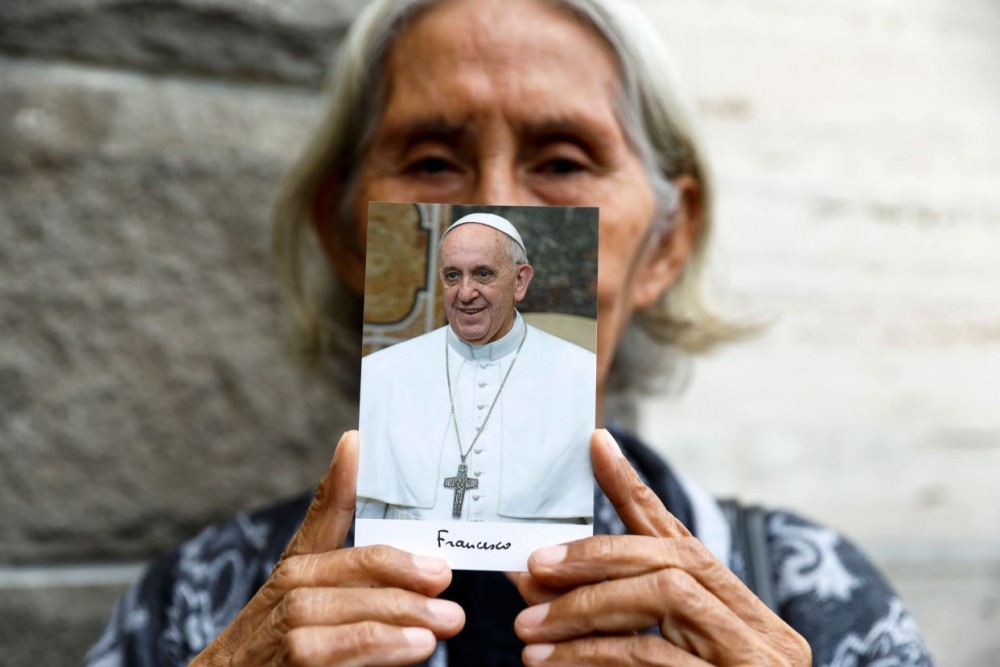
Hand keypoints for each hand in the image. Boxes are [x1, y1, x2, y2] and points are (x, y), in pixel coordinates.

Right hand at [191, 431, 463, 665]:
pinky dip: (373, 644)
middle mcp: (271, 604)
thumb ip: (370, 599)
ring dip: (392, 609)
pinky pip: (321, 649)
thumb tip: (427, 580)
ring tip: (445, 618)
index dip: (335, 485)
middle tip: (442, 575)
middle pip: (326, 567)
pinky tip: (416, 647)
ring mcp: (264, 637)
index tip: (356, 443)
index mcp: (291, 585)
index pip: (314, 527)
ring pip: (323, 606)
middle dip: (390, 566)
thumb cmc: (303, 664)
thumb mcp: (340, 623)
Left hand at [512, 429, 810, 665]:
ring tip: (527, 626)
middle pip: (672, 555)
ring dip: (586, 603)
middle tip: (533, 566)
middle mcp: (759, 627)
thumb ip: (603, 620)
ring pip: (665, 592)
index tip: (596, 445)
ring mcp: (759, 657)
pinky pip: (655, 654)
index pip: (680, 536)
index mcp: (739, 614)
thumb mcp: (645, 662)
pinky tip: (549, 663)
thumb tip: (533, 576)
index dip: (634, 488)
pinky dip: (594, 652)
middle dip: (596, 553)